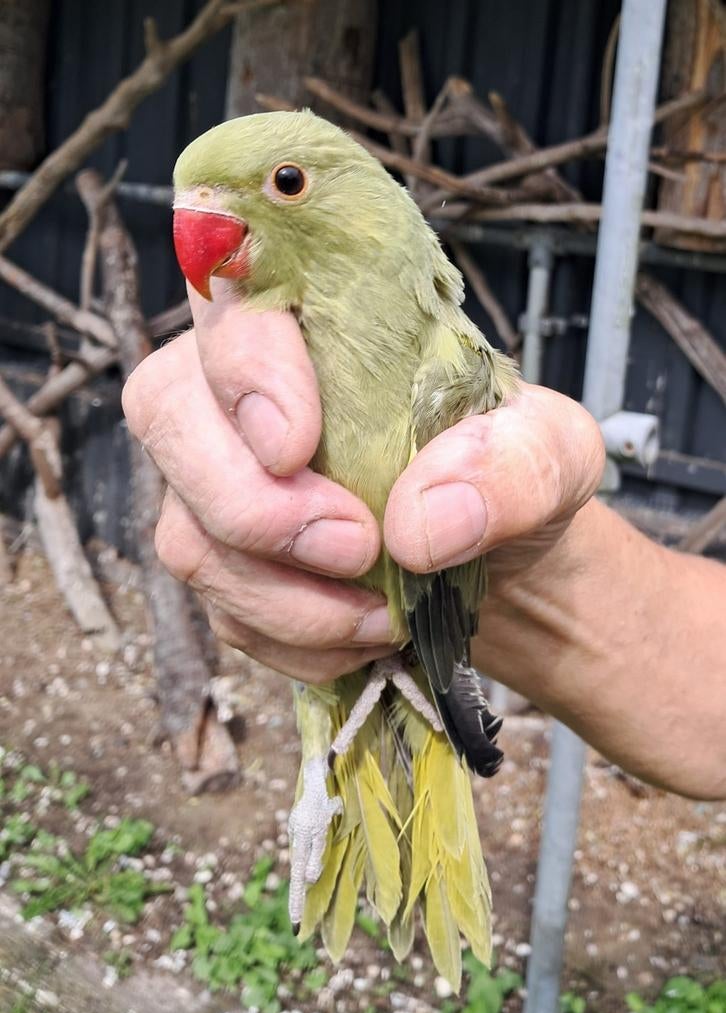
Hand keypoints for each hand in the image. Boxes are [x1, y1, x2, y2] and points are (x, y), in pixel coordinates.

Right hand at [122, 287, 603, 683]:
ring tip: (385, 615)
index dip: (243, 365)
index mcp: (320, 320)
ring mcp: (219, 479)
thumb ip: (513, 465)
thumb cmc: (509, 475)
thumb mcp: (553, 453)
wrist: (496, 560)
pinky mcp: (225, 559)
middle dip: (254, 505)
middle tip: (359, 549)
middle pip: (168, 415)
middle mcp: (244, 388)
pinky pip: (220, 609)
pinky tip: (363, 638)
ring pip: (187, 534)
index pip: (232, 296)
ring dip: (284, 597)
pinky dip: (295, 641)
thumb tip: (424, 523)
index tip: (297, 444)